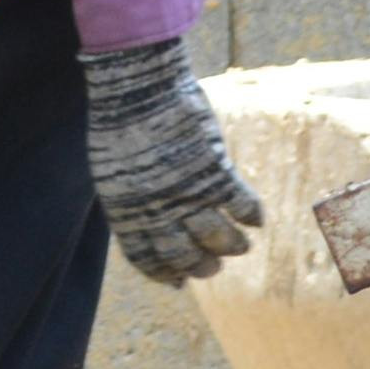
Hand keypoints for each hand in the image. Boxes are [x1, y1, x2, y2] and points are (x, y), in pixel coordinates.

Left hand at [81, 39, 267, 286]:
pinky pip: (242, 207)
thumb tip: (152, 225)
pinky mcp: (215, 173)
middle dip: (202, 268)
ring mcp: (187, 193)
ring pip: (220, 240)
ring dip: (233, 247)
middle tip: (213, 266)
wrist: (138, 87)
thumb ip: (132, 200)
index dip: (166, 274)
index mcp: (125, 211)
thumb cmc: (121, 122)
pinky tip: (256, 219)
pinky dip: (253, 216)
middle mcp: (157, 210)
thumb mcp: (113, 170)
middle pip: (185, 258)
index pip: (146, 259)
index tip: (180, 281)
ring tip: (240, 245)